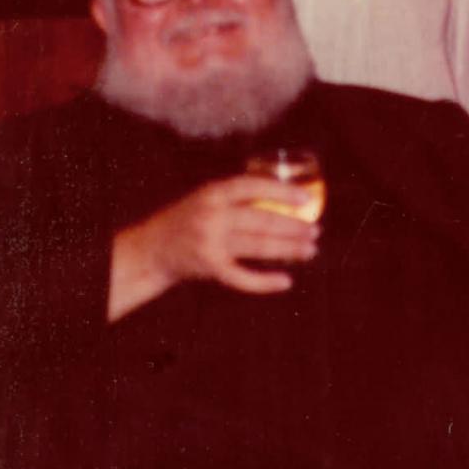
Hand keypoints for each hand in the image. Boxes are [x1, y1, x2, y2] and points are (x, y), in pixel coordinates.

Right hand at [108, 175, 320, 319]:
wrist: (152, 248)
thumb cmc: (189, 220)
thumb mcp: (207, 198)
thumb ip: (238, 197)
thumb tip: (286, 200)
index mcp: (213, 193)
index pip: (253, 187)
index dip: (282, 192)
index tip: (306, 199)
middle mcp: (212, 216)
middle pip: (262, 220)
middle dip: (294, 226)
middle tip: (316, 231)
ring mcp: (210, 242)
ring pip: (258, 247)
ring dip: (289, 249)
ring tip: (310, 250)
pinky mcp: (209, 267)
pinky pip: (242, 277)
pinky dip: (265, 282)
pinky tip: (285, 281)